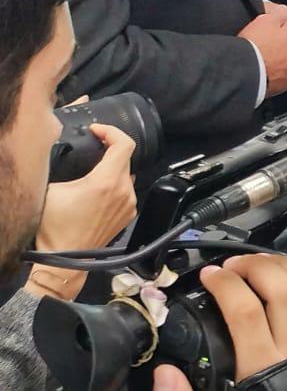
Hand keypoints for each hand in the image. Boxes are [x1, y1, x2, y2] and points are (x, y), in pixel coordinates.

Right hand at [28, 125, 136, 301]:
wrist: (64, 259)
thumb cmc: (55, 227)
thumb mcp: (52, 189)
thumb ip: (64, 168)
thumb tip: (70, 156)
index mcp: (107, 182)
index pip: (125, 144)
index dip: (111, 131)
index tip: (98, 131)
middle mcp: (125, 191)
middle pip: (125, 159)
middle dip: (109, 150)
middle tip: (92, 149)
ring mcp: (129, 204)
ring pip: (126, 175)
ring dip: (112, 169)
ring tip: (93, 173)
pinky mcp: (129, 214)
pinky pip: (127, 191)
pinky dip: (115, 186)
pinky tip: (98, 192)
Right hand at [238, 13, 286, 97]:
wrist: (241, 73)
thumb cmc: (256, 48)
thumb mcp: (267, 20)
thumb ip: (280, 13)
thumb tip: (283, 12)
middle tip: (284, 28)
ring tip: (274, 44)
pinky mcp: (281, 86)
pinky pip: (286, 72)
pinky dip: (281, 65)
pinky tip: (268, 60)